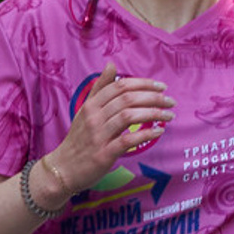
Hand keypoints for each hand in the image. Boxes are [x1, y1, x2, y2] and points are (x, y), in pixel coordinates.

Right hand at [47, 72, 174, 200]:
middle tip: (170, 101)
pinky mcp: (104, 154)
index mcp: (91, 105)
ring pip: (129, 116)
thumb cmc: (79, 139)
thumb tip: (111, 65)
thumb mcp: (86, 110)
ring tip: (168, 115)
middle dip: (153, 97)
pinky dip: (146, 135)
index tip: (160, 86)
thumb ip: (99, 88)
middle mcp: (94, 117)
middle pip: (127, 99)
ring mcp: (98, 136)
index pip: (120, 86)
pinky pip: (128, 140)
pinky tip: (158, 132)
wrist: (63, 169)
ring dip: (153, 114)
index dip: (143, 84)